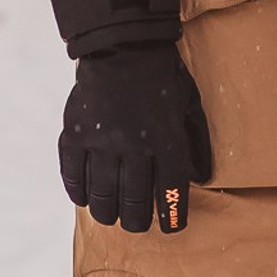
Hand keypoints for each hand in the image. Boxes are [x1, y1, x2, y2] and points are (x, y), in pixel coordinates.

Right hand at [60, 41, 211, 234]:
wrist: (122, 47)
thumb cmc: (163, 80)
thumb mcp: (190, 105)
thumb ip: (196, 142)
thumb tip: (202, 178)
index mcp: (165, 137)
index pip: (169, 189)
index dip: (170, 214)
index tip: (171, 229)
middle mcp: (133, 145)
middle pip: (133, 200)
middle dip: (137, 220)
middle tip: (138, 225)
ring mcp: (100, 142)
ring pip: (102, 196)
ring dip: (108, 213)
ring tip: (114, 216)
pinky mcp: (73, 137)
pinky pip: (74, 178)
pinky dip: (80, 193)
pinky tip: (87, 197)